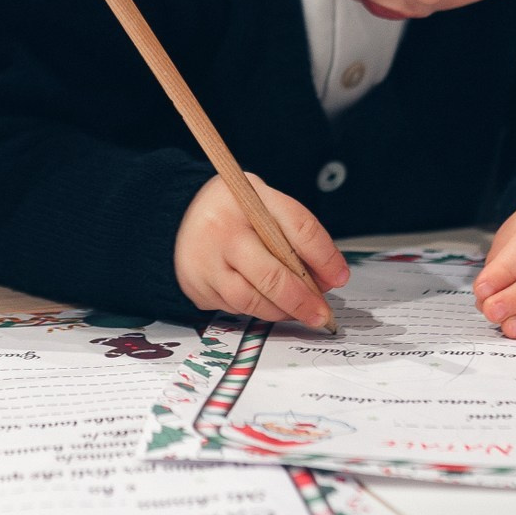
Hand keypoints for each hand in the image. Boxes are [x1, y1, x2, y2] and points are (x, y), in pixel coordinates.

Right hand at [173, 171, 345, 327]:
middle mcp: (222, 231)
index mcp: (246, 200)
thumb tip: (328, 276)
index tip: (339, 277)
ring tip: (297, 309)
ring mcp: (205, 262)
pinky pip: (235, 308)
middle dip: (303, 300)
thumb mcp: (263, 201)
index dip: (324, 257)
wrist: (176, 216)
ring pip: (253, 301)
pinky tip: (267, 302)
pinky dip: (257, 309)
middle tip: (322, 313)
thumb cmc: (231, 210)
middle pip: (272, 276)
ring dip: (282, 310)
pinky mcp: (197, 287)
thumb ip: (296, 233)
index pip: (297, 228)